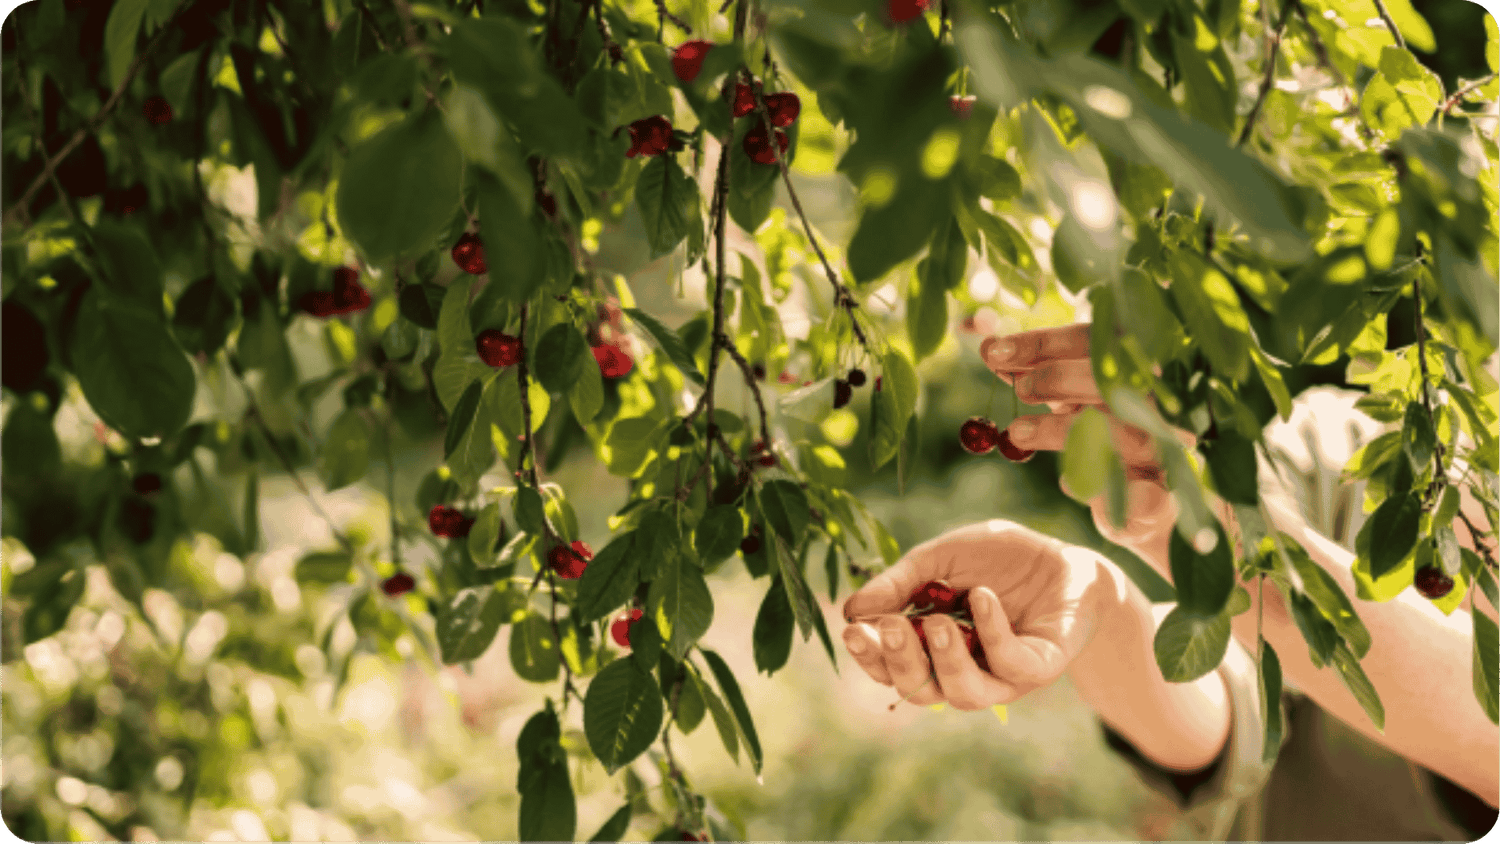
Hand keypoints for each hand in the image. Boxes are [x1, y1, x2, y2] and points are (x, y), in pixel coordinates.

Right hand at [840, 520, 1115, 710]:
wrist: (1065, 557)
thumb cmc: (998, 559)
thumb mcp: (941, 557)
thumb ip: (900, 581)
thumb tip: (851, 608)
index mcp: (931, 649)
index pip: (891, 667)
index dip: (869, 654)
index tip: (852, 628)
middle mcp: (963, 671)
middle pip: (920, 691)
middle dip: (899, 662)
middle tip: (888, 626)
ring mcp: (1002, 675)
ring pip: (964, 694)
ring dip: (945, 661)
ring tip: (938, 622)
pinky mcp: (1039, 667)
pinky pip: (1011, 664)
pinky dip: (993, 632)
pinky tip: (982, 597)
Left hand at [978, 324, 1192, 553]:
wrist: (1143, 508)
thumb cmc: (1102, 442)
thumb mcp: (1069, 404)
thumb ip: (1034, 378)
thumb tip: (990, 348)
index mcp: (1130, 376)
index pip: (1092, 343)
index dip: (1042, 343)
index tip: (995, 351)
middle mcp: (1151, 409)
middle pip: (1112, 380)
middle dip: (1057, 378)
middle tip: (1020, 390)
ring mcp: (1159, 456)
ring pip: (1124, 433)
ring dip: (1064, 430)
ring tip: (1017, 433)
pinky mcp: (1160, 502)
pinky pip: (1148, 497)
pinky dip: (1116, 490)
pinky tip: (1074, 486)